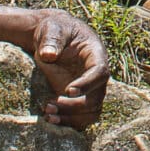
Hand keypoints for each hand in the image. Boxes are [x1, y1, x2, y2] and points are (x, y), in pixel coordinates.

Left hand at [29, 9, 108, 128]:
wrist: (50, 39)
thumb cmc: (54, 30)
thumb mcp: (52, 29)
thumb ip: (51, 40)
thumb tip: (48, 55)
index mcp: (96, 54)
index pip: (100, 72)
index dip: (87, 84)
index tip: (68, 90)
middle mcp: (96, 75)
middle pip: (97, 97)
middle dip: (75, 106)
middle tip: (51, 105)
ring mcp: (89, 88)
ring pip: (91, 111)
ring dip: (72, 118)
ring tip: (49, 116)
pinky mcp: (78, 98)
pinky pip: (81, 116)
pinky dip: (67, 121)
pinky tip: (49, 118)